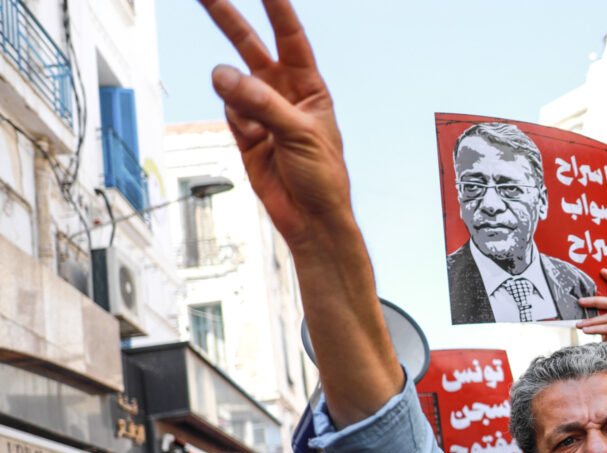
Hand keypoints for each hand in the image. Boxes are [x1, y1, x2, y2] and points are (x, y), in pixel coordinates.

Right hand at [199, 0, 353, 246]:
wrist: (311, 218)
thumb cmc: (323, 177)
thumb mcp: (301, 134)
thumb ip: (263, 103)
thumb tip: (223, 75)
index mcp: (310, 87)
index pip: (290, 38)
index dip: (276, 8)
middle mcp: (284, 93)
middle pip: (250, 45)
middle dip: (227, 18)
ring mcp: (262, 111)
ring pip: (233, 81)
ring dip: (234, 91)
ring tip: (252, 118)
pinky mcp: (244, 131)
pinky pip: (228, 111)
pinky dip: (235, 119)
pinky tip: (254, 139)